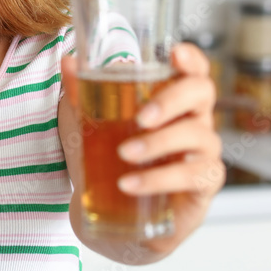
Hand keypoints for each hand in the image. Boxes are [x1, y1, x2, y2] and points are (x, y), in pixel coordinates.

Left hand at [59, 43, 224, 263]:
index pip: (194, 70)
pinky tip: (130, 184)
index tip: (175, 54)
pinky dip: (159, 179)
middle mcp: (195, 120)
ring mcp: (204, 153)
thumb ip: (80, 93)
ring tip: (124, 155)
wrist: (114, 216)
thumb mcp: (88, 125)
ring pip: (198, 136)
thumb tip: (67, 61)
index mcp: (173, 100)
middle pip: (202, 93)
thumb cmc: (108, 160)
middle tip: (141, 117)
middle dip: (172, 100)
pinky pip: (192, 176)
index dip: (191, 58)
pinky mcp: (202, 185)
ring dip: (159, 143)